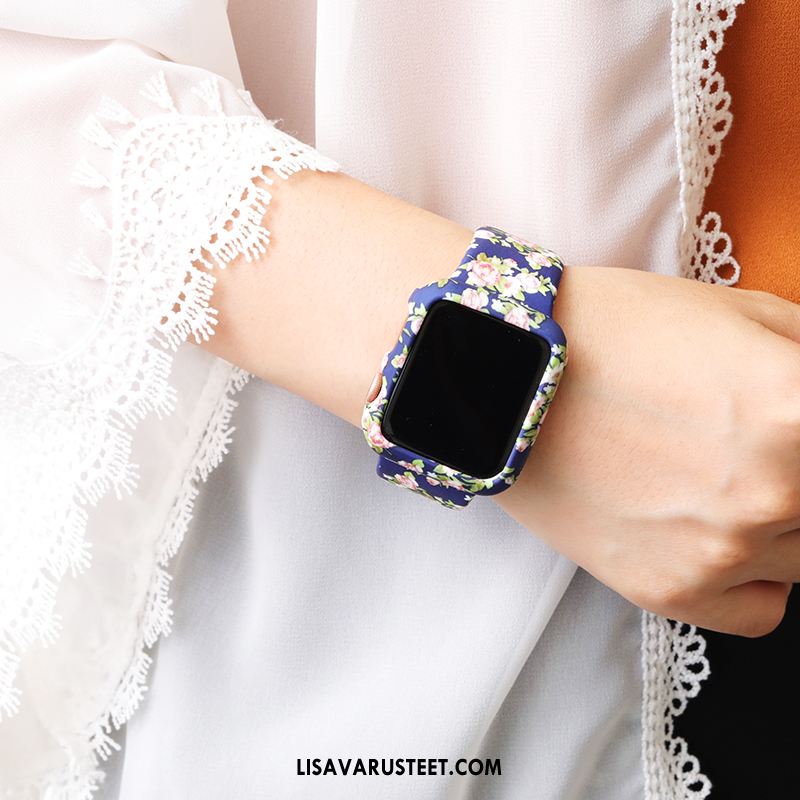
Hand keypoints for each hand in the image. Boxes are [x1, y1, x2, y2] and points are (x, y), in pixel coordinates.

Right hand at [495, 264, 799, 636]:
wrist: (506, 379)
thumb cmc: (610, 331)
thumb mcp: (736, 311)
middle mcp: (774, 490)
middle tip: (765, 447)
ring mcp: (722, 551)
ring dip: (788, 521)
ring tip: (732, 480)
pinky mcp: (669, 591)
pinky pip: (763, 610)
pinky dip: (759, 578)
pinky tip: (724, 535)